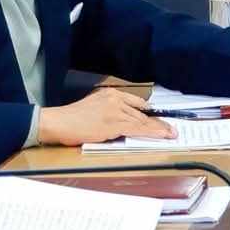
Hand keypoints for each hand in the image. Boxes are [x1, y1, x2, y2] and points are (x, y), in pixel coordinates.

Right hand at [36, 88, 174, 146]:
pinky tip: (162, 135)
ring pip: (142, 121)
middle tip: (171, 128)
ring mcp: (116, 111)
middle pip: (142, 113)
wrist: (58, 122)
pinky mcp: (114, 123)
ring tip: (171, 133)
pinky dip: (152, 132)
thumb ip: (111, 110)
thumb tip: (126, 121)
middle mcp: (116, 99)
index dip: (150, 113)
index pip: (137, 103)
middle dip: (158, 122)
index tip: (161, 118)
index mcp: (111, 94)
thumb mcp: (94, 107)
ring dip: (158, 129)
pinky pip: (138, 129)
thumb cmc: (72, 118)